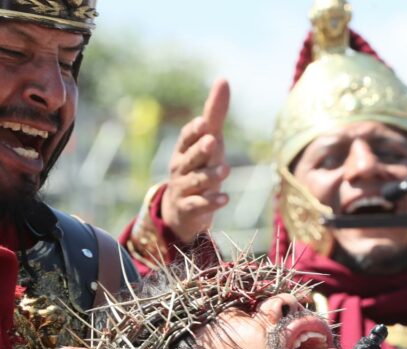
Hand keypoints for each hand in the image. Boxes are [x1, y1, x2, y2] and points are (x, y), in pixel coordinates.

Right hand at [160, 78, 230, 243]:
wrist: (182, 211)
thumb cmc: (199, 167)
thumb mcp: (208, 141)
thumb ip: (215, 114)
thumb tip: (223, 80)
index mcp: (184, 150)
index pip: (186, 138)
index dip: (193, 131)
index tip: (203, 122)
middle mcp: (181, 168)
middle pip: (190, 158)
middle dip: (199, 150)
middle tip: (211, 141)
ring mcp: (184, 189)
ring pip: (196, 181)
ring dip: (210, 176)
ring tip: (225, 170)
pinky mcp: (190, 210)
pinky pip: (199, 205)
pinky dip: (211, 203)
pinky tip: (225, 199)